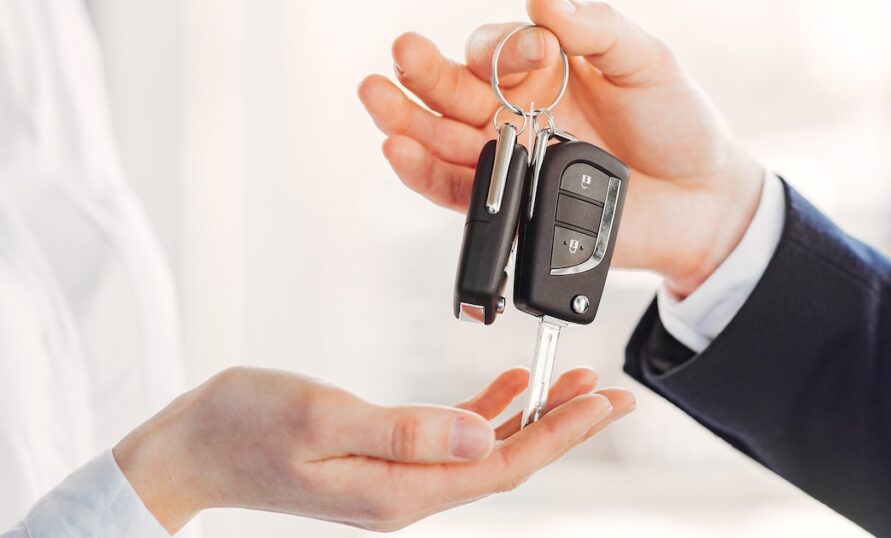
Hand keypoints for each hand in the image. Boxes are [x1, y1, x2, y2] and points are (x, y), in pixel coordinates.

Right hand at [113, 366, 632, 532]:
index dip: (561, 434)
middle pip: (507, 460)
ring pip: (487, 449)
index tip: (606, 402)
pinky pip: (454, 438)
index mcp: (399, 490)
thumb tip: (484, 437)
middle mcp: (407, 492)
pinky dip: (489, 411)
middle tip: (614, 393)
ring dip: (534, 417)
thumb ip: (406, 431)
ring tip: (577, 384)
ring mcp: (397, 477)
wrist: (192, 446)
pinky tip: (511, 389)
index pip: (502, 465)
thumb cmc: (244, 426)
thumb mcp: (322, 417)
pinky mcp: (385, 457)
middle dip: (565, 426)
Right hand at [358, 0, 765, 296]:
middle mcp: (516, 113)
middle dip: (424, 74)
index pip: (496, 50)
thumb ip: (596, 29)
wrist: (701, 202)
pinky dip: (426, 174)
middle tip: (402, 55)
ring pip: (444, 139)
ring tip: (376, 100)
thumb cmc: (678, 125)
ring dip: (407, 121)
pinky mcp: (510, 207)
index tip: (538, 56)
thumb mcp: (646, 63)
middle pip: (453, 91)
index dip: (501, 50)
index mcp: (543, 71)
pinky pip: (458, 192)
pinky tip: (400, 151)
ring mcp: (511, 161)